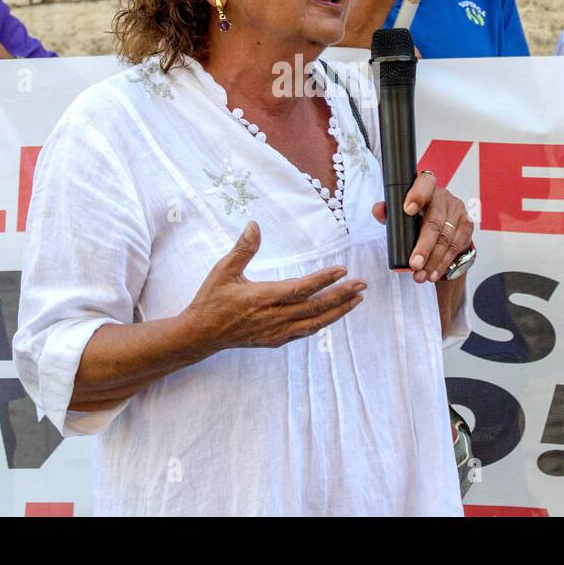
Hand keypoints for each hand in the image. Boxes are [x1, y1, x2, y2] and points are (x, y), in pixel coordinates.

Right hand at [181, 220, 366, 349]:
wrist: (201, 334)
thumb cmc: (211, 300)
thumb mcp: (223, 271)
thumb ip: (242, 249)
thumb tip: (254, 224)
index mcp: (262, 298)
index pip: (300, 288)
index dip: (323, 280)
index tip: (342, 270)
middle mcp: (273, 317)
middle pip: (315, 307)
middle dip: (342, 296)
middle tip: (362, 285)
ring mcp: (276, 331)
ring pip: (314, 322)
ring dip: (338, 311)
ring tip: (357, 300)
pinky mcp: (275, 340)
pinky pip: (304, 332)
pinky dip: (321, 323)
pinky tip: (333, 315)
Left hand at [372, 171, 473, 283]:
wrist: (443, 220)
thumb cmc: (418, 213)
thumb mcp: (402, 210)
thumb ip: (389, 210)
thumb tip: (378, 210)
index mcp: (427, 186)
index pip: (424, 184)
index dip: (417, 195)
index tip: (407, 210)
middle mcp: (444, 197)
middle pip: (435, 222)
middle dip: (424, 246)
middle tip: (414, 264)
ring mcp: (458, 211)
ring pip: (446, 239)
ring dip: (433, 261)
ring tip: (420, 275)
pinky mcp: (467, 226)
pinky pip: (455, 247)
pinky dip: (442, 263)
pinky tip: (432, 273)